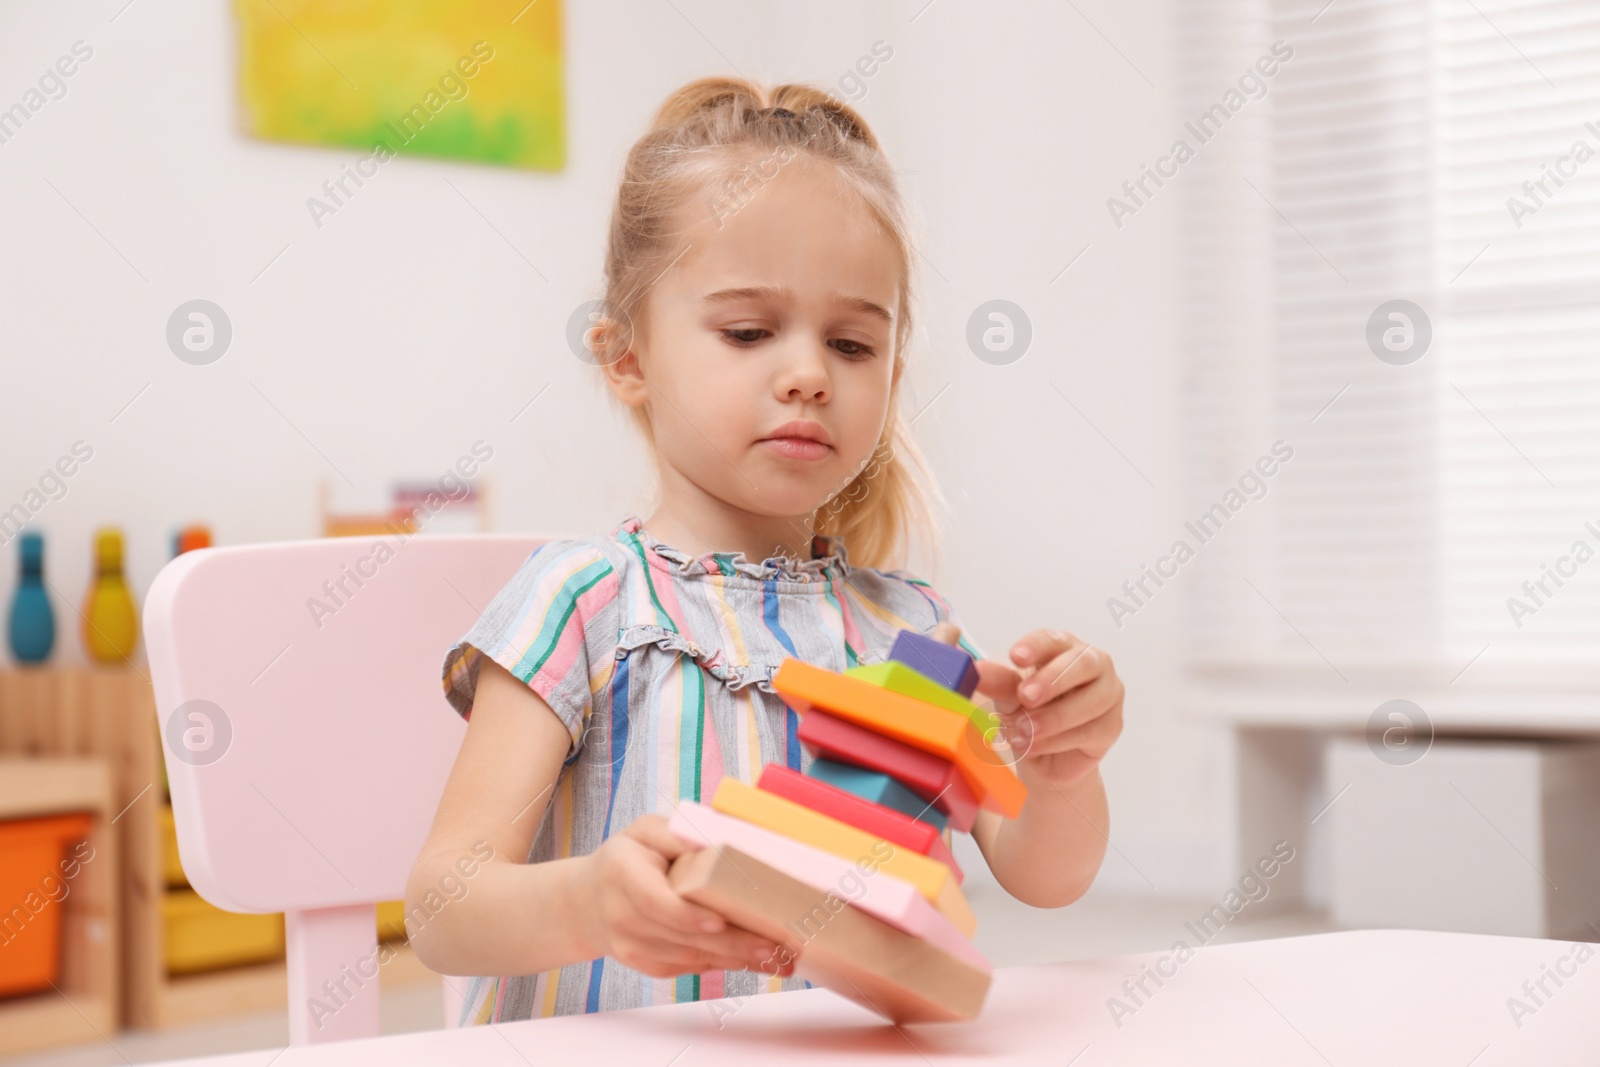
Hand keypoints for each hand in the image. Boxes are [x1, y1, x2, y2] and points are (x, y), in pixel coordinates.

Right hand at [576, 814, 795, 979]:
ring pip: (691, 957)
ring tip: (777, 957)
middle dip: (733, 943)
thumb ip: (677, 832)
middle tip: (774, 945)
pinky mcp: (644, 965)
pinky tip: (752, 960)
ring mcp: (631, 946)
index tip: (718, 921)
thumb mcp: (644, 831)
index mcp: (622, 872)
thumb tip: (721, 836)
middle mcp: (623, 915)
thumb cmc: (627, 858)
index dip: (686, 915)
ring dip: (736, 959)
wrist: (588, 902)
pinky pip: (688, 967)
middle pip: (683, 936)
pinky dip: (721, 963)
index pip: (654, 901)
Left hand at [974, 629, 1122, 788]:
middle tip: (1025, 696)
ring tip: (1023, 730)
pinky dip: (1058, 740)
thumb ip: (998, 682)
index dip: (1036, 646)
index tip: (1015, 657)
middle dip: (1052, 679)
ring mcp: (1108, 694)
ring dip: (1054, 717)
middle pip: (1081, 663)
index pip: (1053, 639)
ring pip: (1090, 701)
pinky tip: (1034, 746)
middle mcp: (1093, 664)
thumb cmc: (1029, 714)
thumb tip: (975, 670)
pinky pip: (1090, 731)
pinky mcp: (1112, 726)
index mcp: (1064, 648)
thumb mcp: (1008, 696)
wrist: (1044, 757)